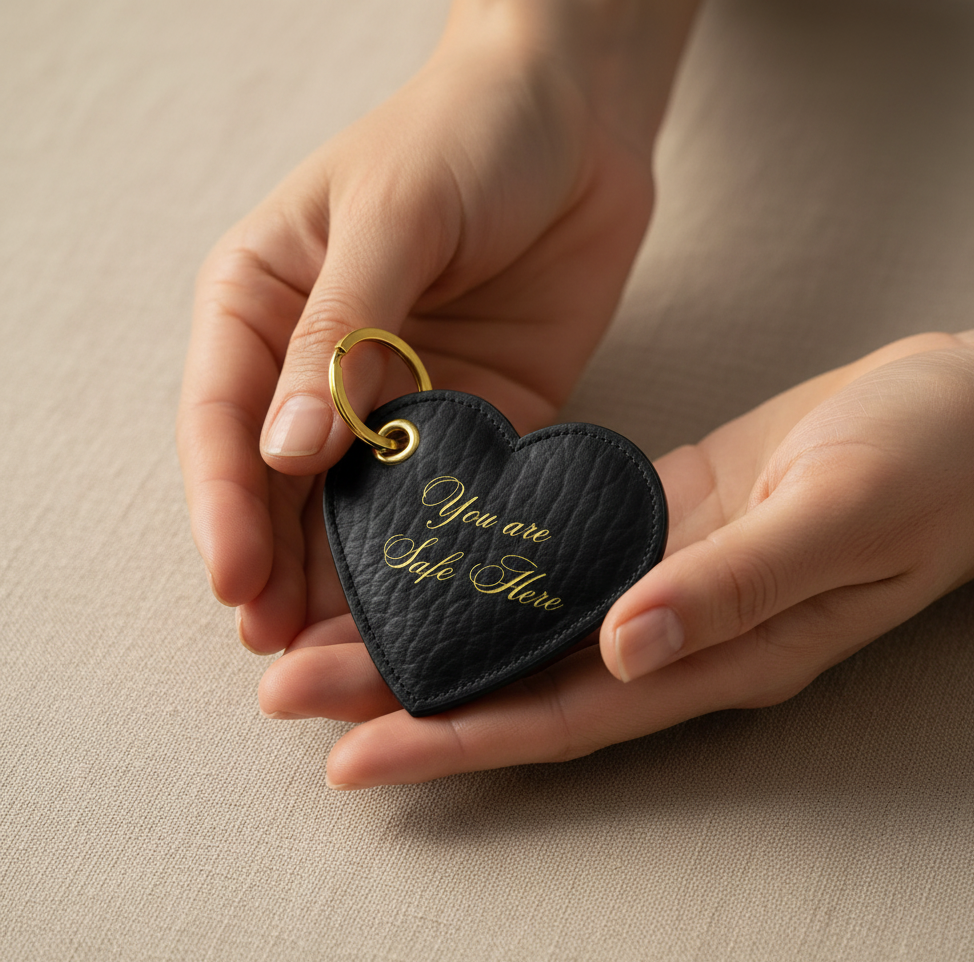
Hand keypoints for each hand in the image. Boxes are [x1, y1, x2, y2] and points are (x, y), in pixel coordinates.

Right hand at [177, 0, 694, 653]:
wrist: (580, 120)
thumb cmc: (464, 134)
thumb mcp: (389, 217)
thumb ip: (339, 332)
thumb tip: (285, 450)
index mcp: (264, 304)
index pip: (223, 418)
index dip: (224, 505)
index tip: (236, 582)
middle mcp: (321, 365)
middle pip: (286, 485)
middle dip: (283, 567)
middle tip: (284, 653)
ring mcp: (402, 401)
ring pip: (365, 508)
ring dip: (353, 581)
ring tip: (344, 657)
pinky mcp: (479, 421)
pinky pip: (451, 500)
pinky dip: (438, 555)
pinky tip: (433, 606)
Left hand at [257, 320, 973, 787]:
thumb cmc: (928, 462)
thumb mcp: (839, 515)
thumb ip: (734, 585)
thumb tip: (624, 645)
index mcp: (719, 652)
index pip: (564, 716)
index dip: (458, 741)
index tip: (351, 755)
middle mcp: (675, 631)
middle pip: (522, 679)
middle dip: (406, 694)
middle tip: (286, 692)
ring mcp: (666, 577)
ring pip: (526, 621)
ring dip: (431, 632)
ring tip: (327, 632)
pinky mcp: (662, 517)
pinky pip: (556, 554)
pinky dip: (485, 564)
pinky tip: (424, 555)